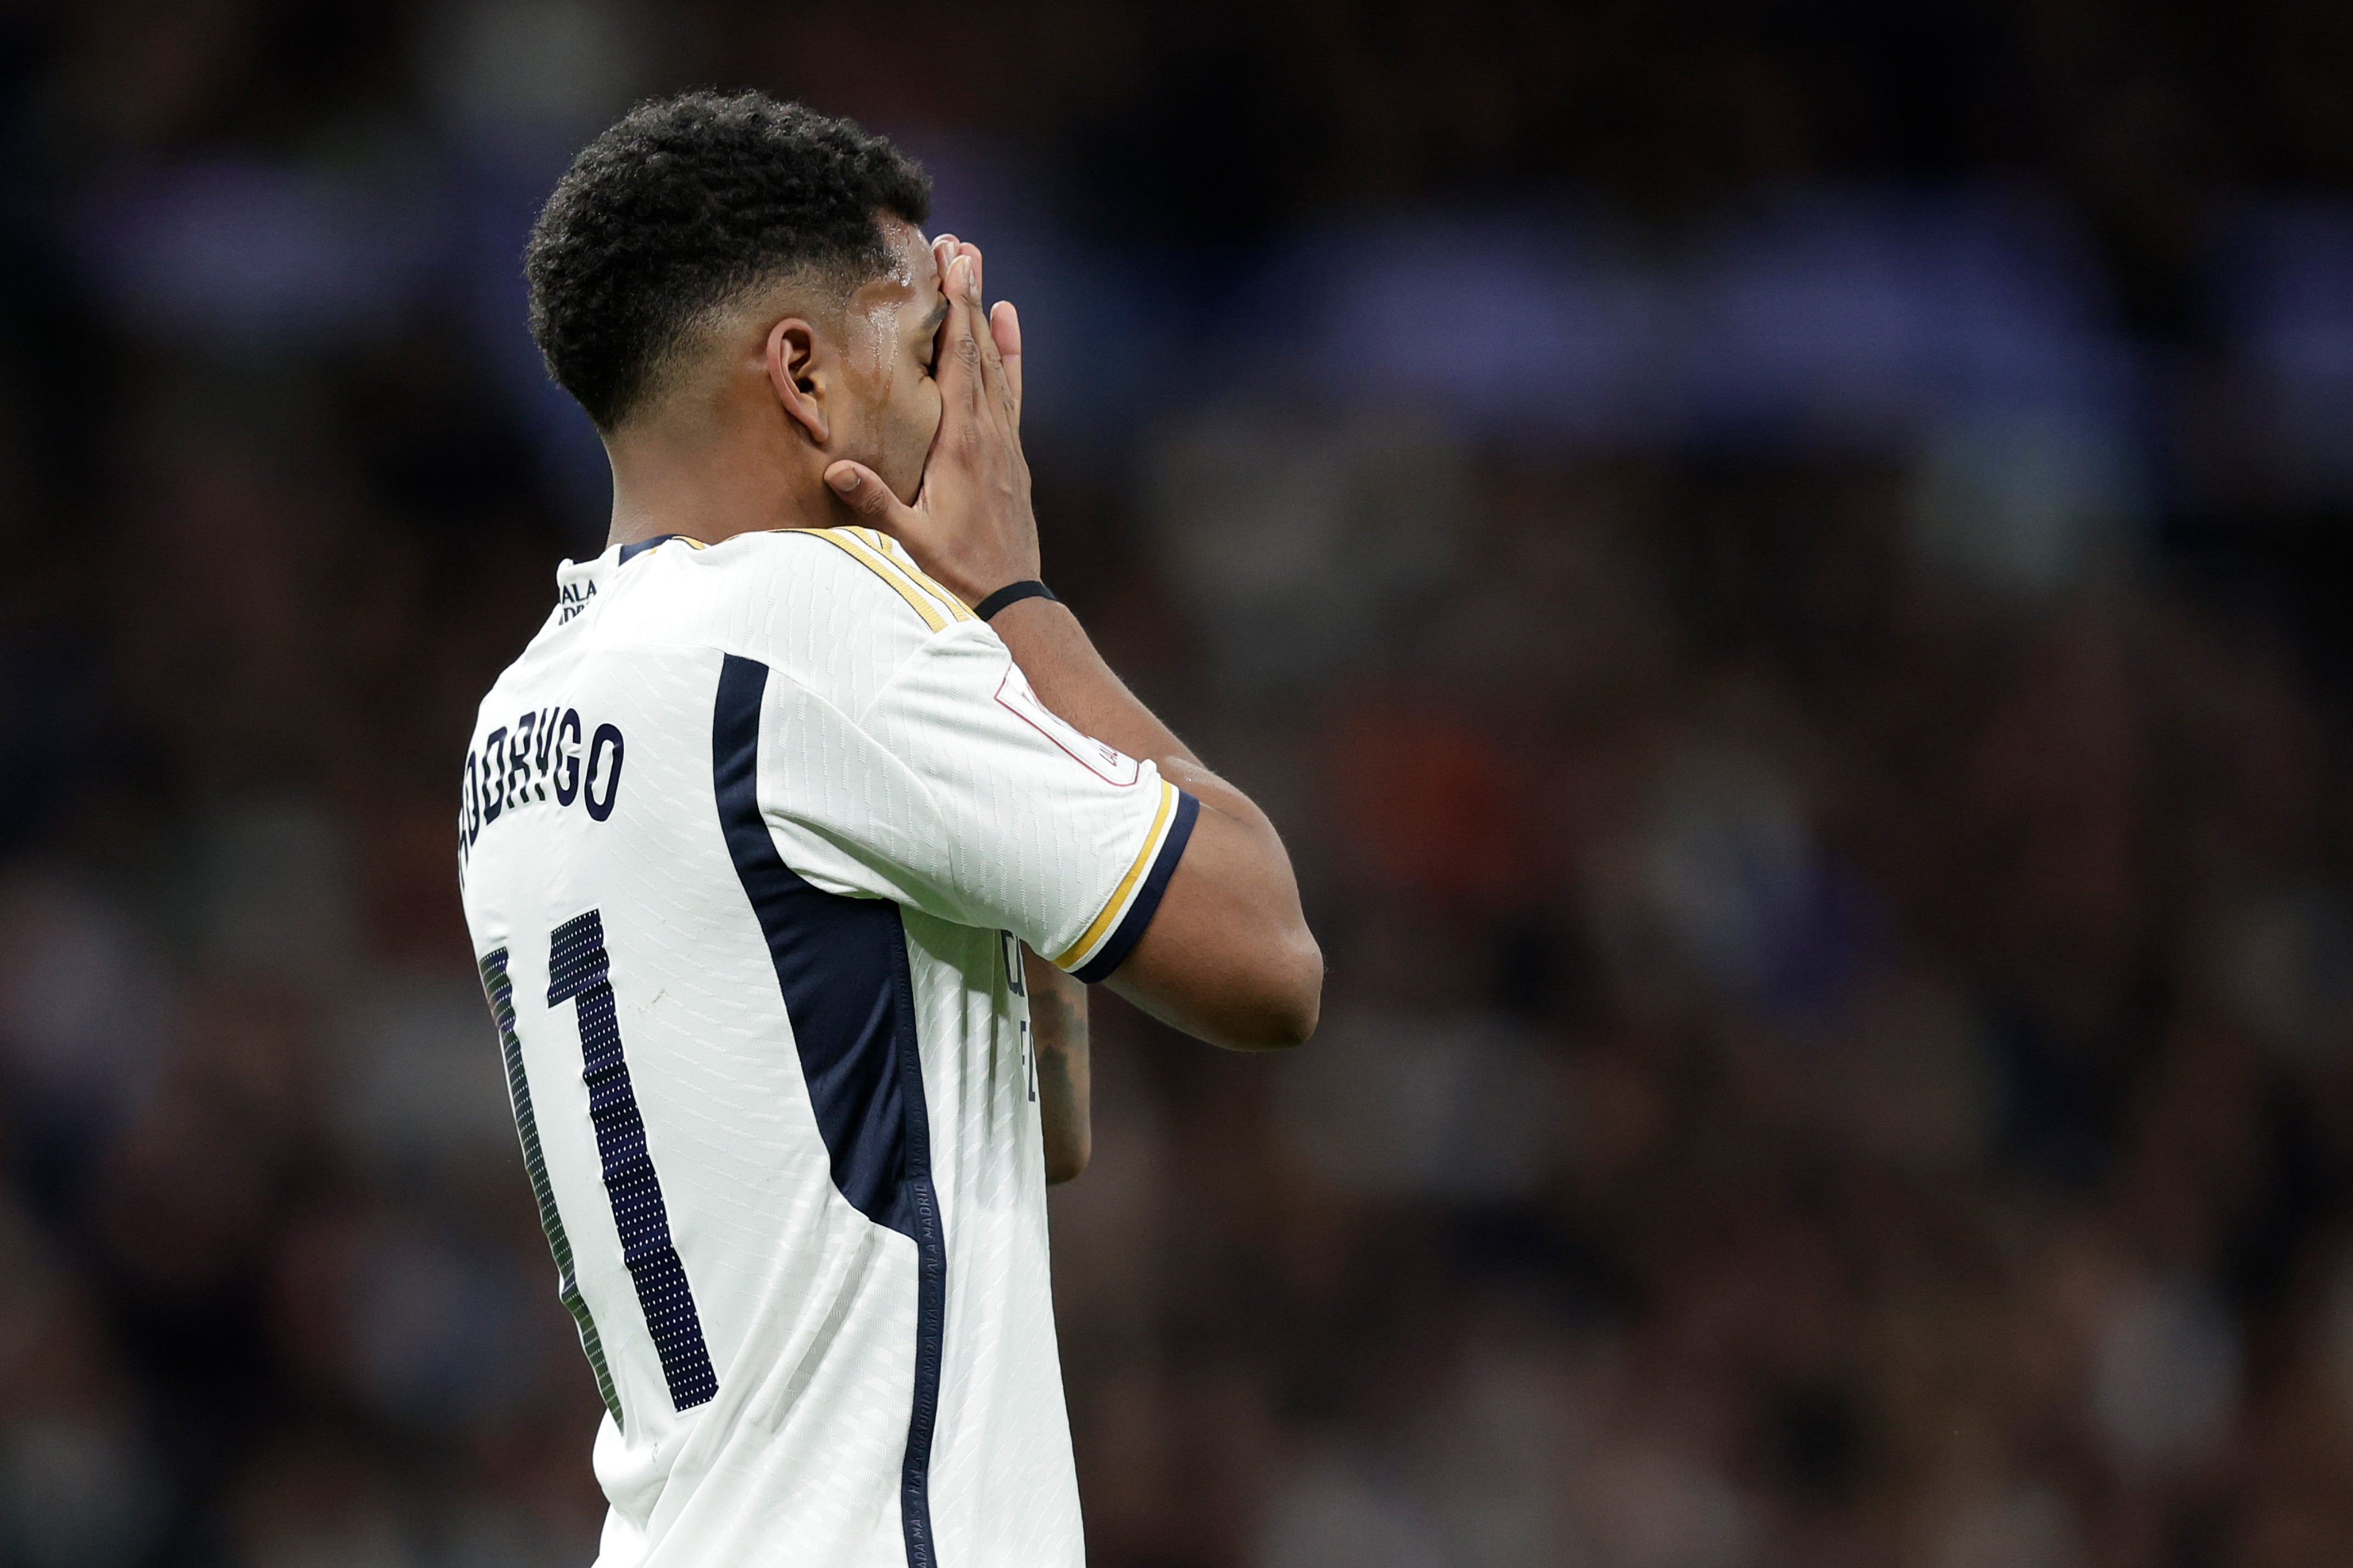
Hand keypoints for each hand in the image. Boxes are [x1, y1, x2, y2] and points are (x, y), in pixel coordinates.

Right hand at [824, 240, 1037, 605]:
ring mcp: (1003, 437)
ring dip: (984, 311)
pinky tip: (1007, 318)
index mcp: (960, 443)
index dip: (955, 311)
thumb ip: (875, 499)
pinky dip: (1008, 351)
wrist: (1011, 593)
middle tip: (959, 243)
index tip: (951, 265)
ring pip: (993, 361)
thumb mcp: (909, 537)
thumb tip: (835, 467)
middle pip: (976, 348)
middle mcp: (987, 431)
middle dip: (967, 294)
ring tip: (977, 263)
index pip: (958, 362)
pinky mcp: (1010, 448)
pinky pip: (1010, 388)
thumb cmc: (957, 565)